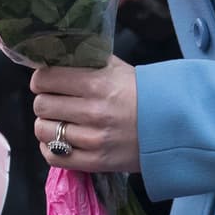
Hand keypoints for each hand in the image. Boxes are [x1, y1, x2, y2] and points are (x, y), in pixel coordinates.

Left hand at [30, 57, 140, 172]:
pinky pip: (53, 156)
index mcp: (97, 83)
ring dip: (46, 124)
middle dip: (44, 101)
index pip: (46, 79)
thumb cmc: (140, 92)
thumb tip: (55, 53)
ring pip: (44, 131)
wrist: (173, 124)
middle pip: (41, 105)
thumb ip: (85, 59)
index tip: (45, 82)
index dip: (41, 80)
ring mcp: (95, 139)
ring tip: (58, 121)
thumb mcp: (115, 67)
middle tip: (54, 102)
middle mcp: (94, 112)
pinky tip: (59, 140)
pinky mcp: (97, 162)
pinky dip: (50, 148)